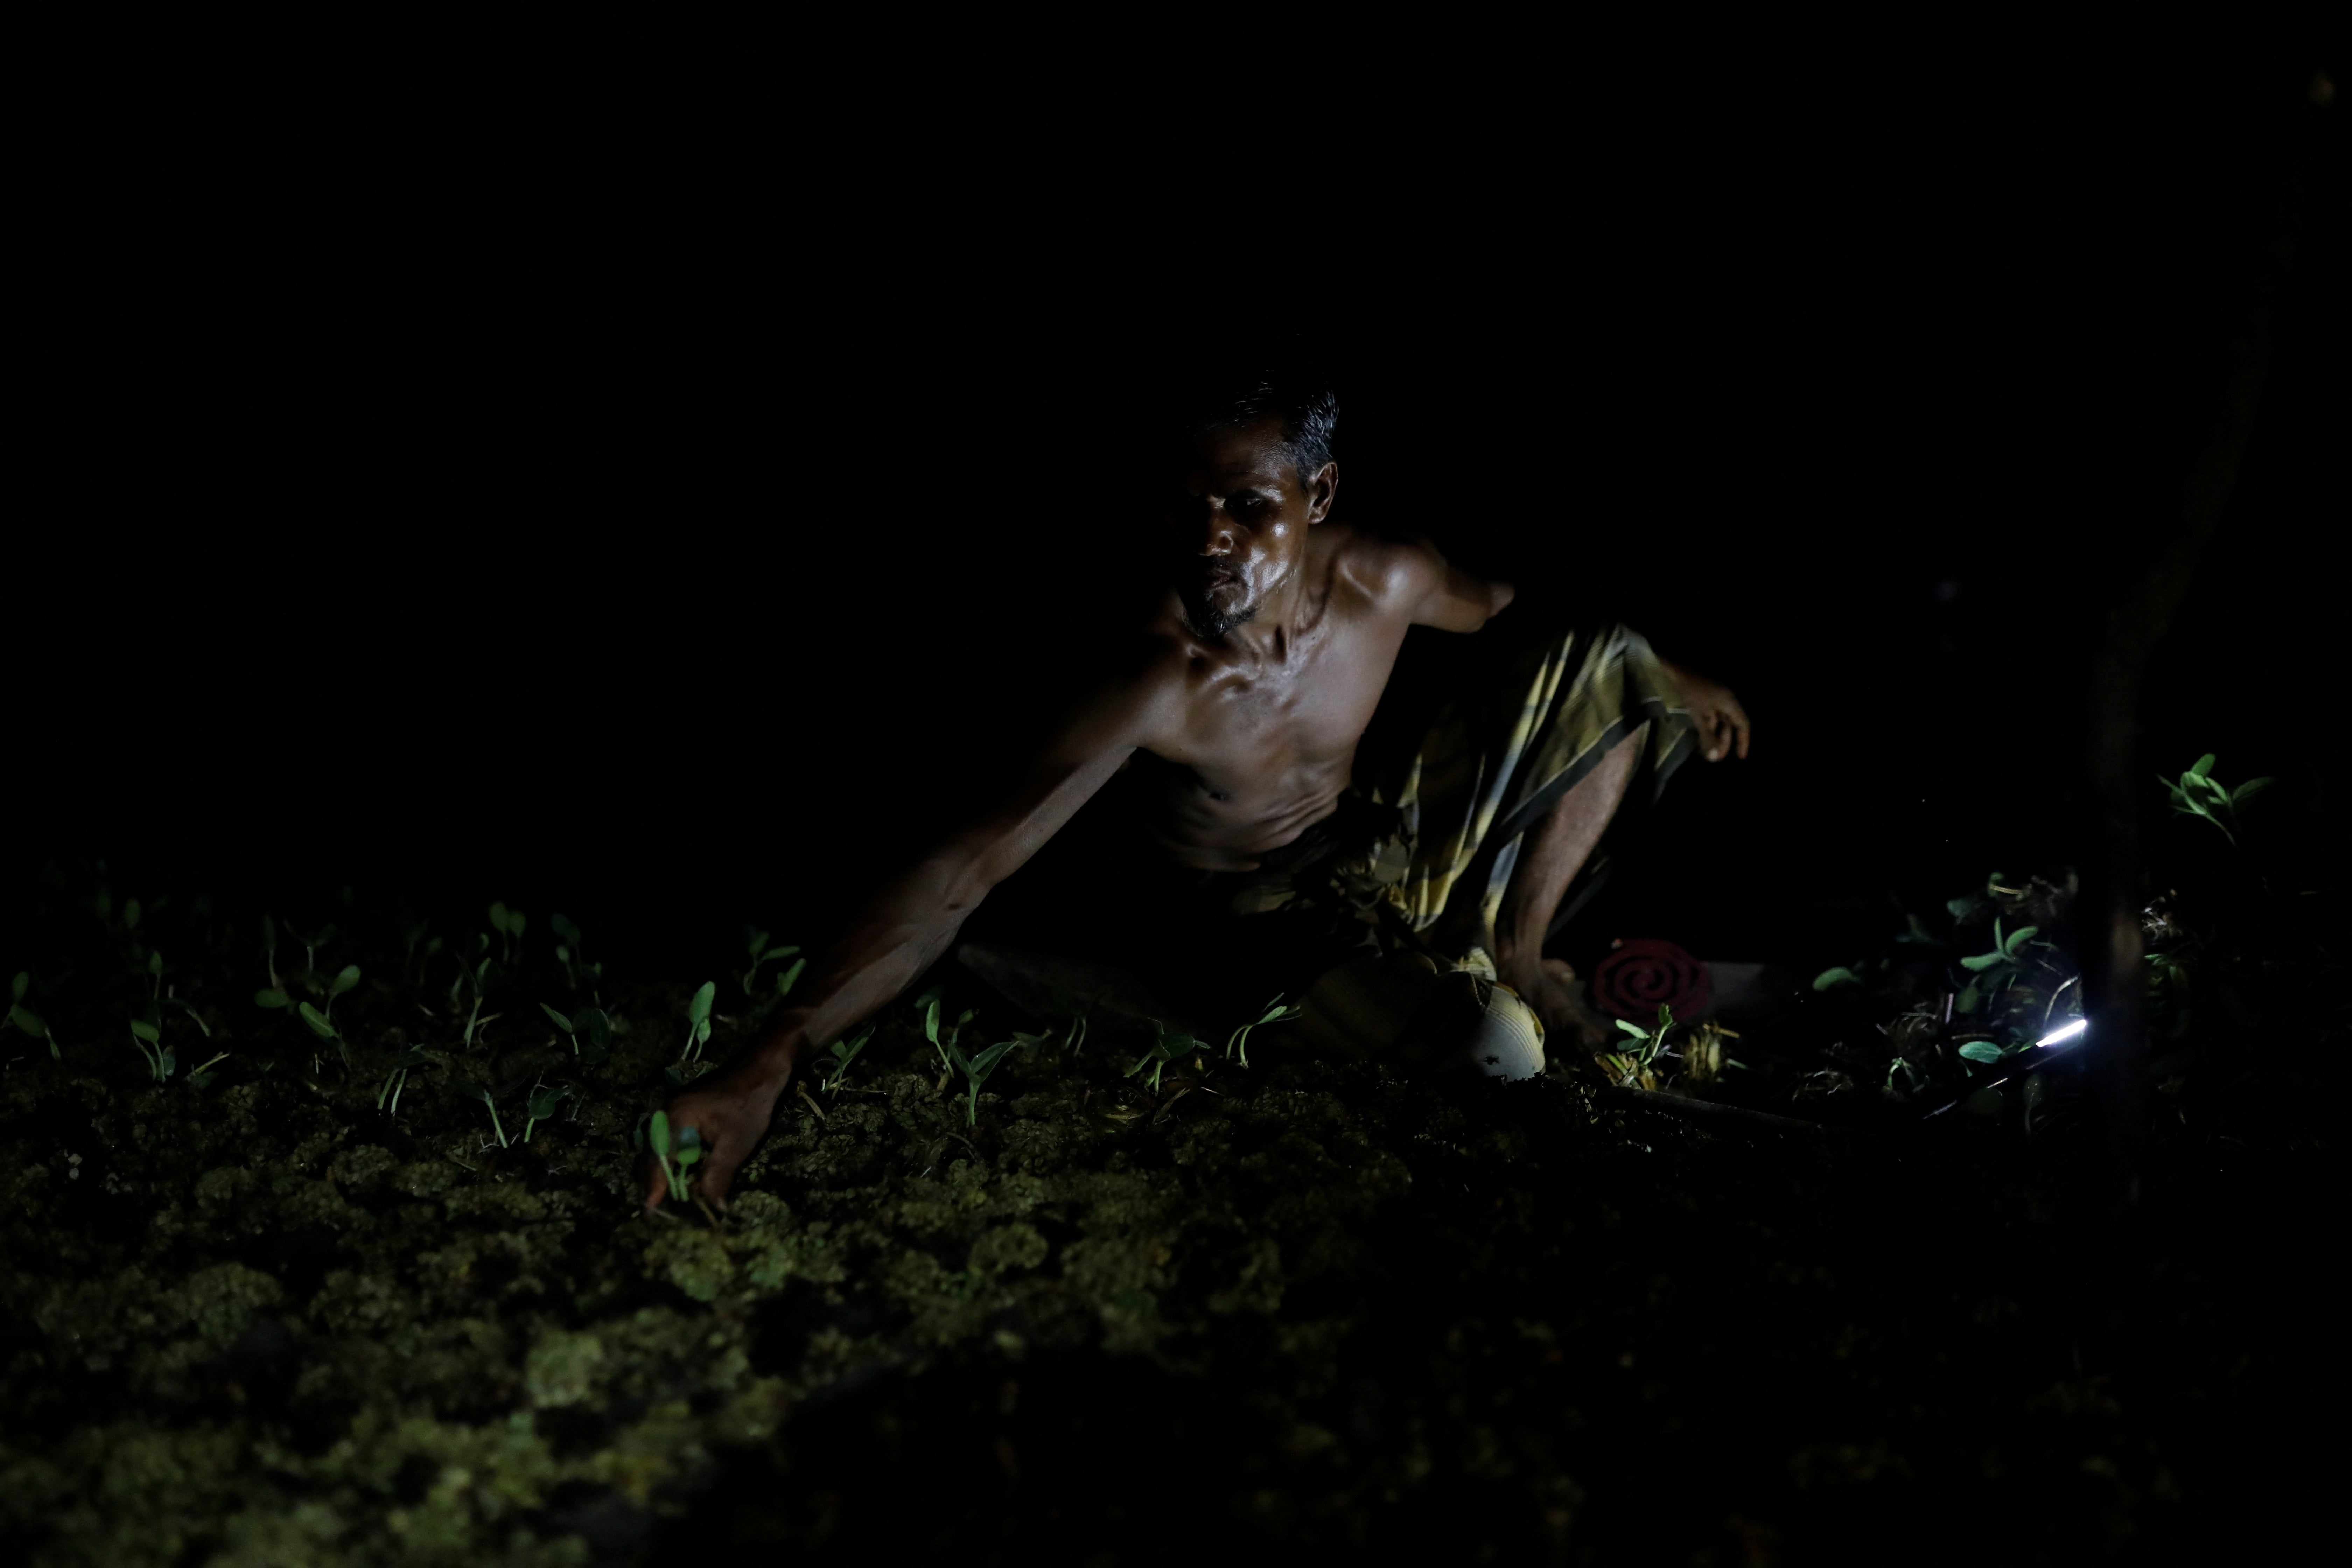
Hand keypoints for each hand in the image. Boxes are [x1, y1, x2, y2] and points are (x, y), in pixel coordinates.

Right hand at [639, 1036, 796, 1211]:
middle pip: (654, 1156)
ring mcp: (672, 1110)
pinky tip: (686, 1175)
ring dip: (668, 1173)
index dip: (654, 1189)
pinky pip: (671, 1140)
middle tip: (663, 1210)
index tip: (650, 1213)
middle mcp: (665, 1113)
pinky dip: (676, 1159)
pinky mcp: (682, 1111)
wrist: (761, 1069)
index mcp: (674, 1119)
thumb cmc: (750, 1105)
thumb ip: (717, 1177)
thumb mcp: (735, 1146)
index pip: (657, 1162)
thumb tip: (711, 1208)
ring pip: (662, 1149)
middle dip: (658, 1184)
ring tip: (673, 1198)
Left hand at [1661, 661, 1751, 761]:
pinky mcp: (1699, 700)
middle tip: (1715, 758)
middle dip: (1723, 742)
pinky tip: (1697, 740)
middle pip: (1729, 725)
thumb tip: (1715, 758)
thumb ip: (1707, 738)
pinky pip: (1706, 718)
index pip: (1742, 723)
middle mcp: (1722, 699)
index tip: (1740, 757)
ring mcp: (1711, 699)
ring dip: (1712, 737)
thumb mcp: (1697, 718)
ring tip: (1704, 752)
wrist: (1667, 673)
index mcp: (1728, 701)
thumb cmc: (1686, 694)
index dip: (1743, 740)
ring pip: (1717, 722)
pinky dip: (1704, 729)